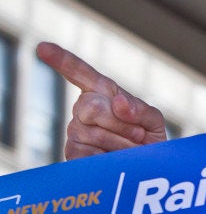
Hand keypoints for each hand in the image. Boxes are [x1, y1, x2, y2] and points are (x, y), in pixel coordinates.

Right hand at [36, 42, 166, 159]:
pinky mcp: (72, 152)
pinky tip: (114, 157)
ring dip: (120, 143)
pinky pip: (87, 153)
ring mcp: (75, 130)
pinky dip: (108, 157)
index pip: (80, 72)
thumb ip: (140, 109)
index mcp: (103, 92)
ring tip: (131, 148)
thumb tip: (118, 103)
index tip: (43, 47)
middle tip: (138, 135)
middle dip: (121, 123)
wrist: (147, 167)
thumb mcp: (153, 120)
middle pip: (93, 107)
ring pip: (92, 132)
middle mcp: (84, 108)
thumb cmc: (149, 139)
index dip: (61, 60)